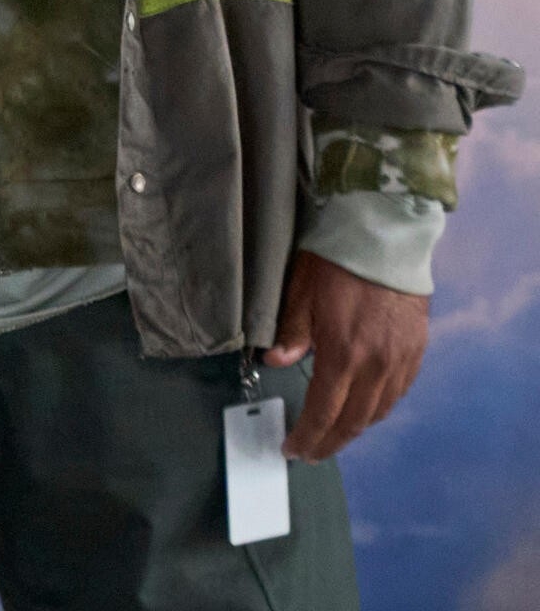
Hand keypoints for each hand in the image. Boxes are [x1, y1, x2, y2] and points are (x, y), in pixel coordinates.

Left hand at [266, 250, 428, 460]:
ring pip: (379, 410)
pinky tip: (364, 407)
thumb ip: (291, 332)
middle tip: (310, 453)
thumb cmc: (336, 262)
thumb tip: (276, 361)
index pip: (324, 411)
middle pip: (354, 420)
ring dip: (355, 428)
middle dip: (330, 442)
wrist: (386, 239)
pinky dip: (379, 407)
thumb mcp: (301, 293)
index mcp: (344, 353)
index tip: (293, 449)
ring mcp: (401, 360)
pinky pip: (398, 392)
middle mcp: (377, 365)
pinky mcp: (417, 350)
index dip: (308, 436)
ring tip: (333, 434)